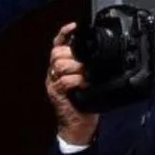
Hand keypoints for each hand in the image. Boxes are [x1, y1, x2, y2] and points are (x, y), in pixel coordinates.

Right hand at [47, 22, 98, 144]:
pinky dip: (76, 80)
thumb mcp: (89, 82)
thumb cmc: (86, 105)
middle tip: (86, 63)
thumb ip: (89, 69)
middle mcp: (53, 73)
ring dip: (76, 67)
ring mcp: (53, 83)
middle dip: (72, 54)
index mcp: (60, 68)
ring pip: (59, 64)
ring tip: (87, 74)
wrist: (78, 128)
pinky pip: (64, 80)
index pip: (58, 45)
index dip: (65, 34)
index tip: (75, 26)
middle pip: (57, 53)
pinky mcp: (56, 93)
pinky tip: (85, 83)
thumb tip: (101, 58)